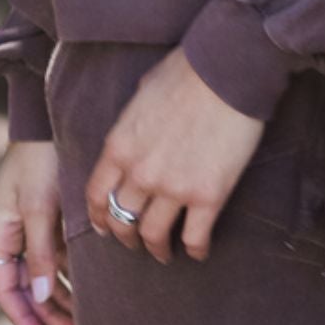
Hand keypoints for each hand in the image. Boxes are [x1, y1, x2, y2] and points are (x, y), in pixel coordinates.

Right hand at [0, 141, 76, 324]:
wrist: (53, 123)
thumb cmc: (40, 161)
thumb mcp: (38, 207)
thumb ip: (39, 251)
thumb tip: (38, 295)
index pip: (4, 288)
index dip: (21, 316)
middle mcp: (13, 237)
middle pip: (26, 287)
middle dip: (47, 313)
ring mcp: (33, 229)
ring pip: (44, 275)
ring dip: (61, 298)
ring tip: (85, 321)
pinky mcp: (53, 220)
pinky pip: (60, 258)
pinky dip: (72, 276)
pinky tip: (91, 292)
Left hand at [85, 43, 266, 263]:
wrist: (227, 71)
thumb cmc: (187, 71)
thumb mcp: (143, 92)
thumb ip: (133, 121)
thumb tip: (138, 129)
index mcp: (120, 146)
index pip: (97, 195)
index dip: (99, 216)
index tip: (105, 226)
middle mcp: (140, 173)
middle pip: (122, 220)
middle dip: (126, 235)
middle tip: (135, 241)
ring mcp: (173, 188)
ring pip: (154, 235)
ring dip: (157, 248)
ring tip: (164, 252)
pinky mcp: (208, 196)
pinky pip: (194, 236)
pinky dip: (195, 249)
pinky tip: (198, 250)